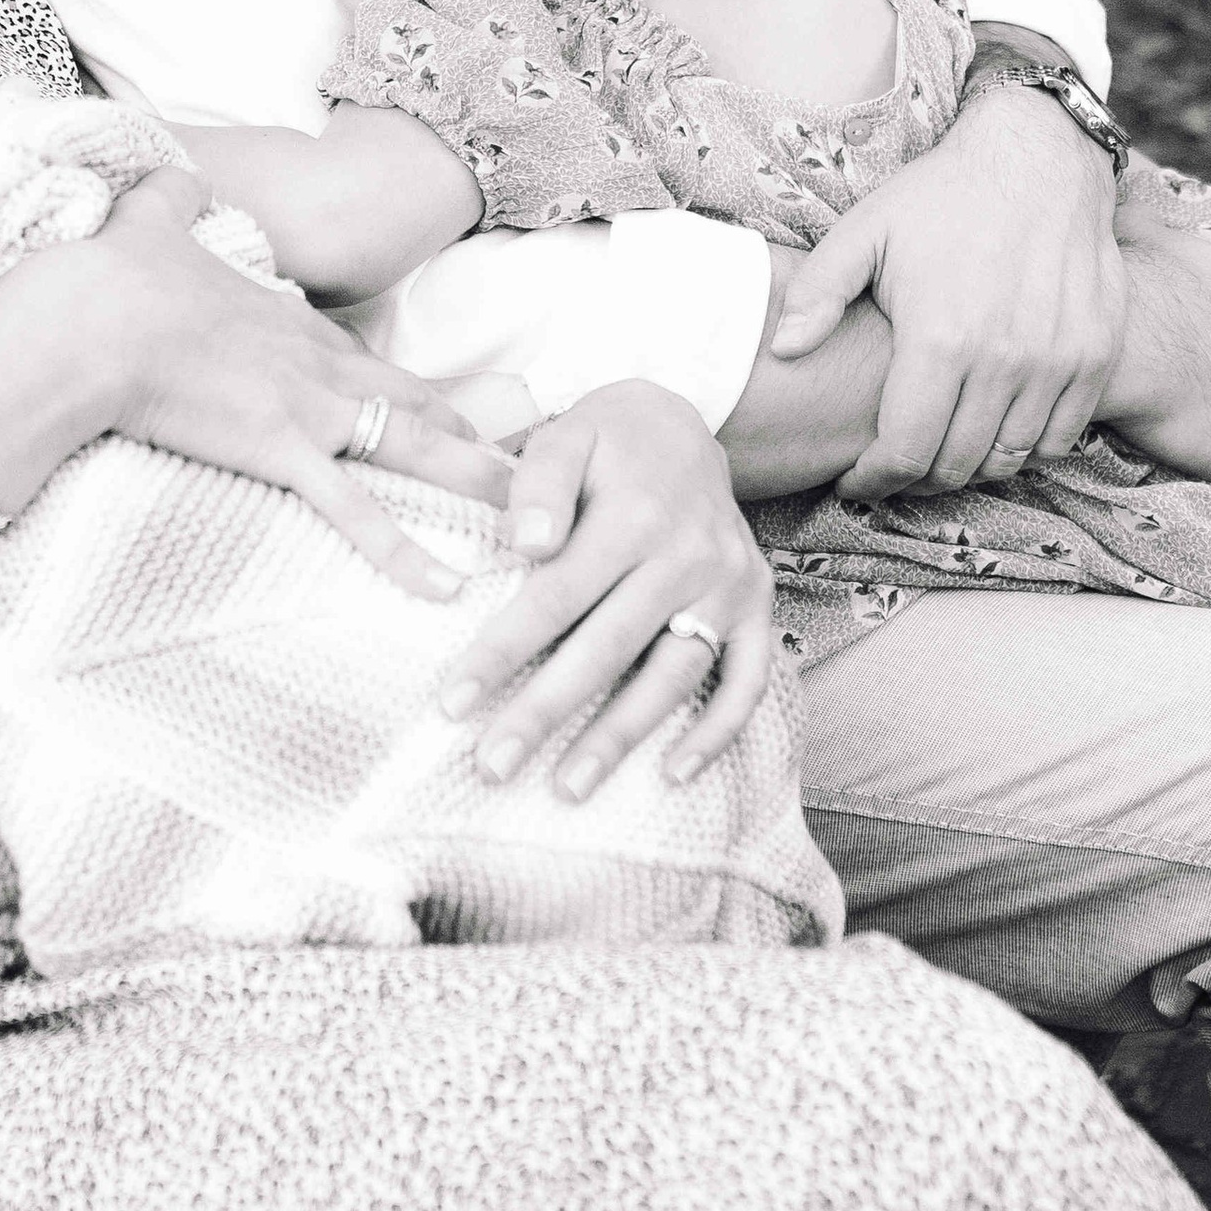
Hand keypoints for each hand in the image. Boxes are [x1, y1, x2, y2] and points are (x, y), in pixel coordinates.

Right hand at [87, 171, 506, 594]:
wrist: (91, 322)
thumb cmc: (112, 278)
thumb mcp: (148, 222)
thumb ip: (170, 199)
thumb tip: (171, 175)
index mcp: (287, 319)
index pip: (363, 360)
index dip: (405, 389)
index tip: (439, 412)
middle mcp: (316, 362)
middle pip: (412, 400)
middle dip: (468, 432)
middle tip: (519, 462)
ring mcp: (308, 407)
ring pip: (414, 448)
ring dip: (473, 481)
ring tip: (527, 519)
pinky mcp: (283, 451)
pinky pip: (357, 513)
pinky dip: (405, 554)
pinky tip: (447, 588)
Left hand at [436, 382, 774, 795]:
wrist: (686, 423)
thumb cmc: (608, 441)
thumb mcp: (567, 435)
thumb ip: (538, 485)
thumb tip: (526, 545)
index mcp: (633, 517)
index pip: (554, 597)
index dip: (501, 652)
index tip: (452, 704)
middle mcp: (687, 557)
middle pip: (608, 649)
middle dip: (546, 712)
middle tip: (493, 766)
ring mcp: (728, 587)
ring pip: (674, 676)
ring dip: (621, 737)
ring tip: (568, 787)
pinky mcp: (757, 607)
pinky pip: (745, 680)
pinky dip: (718, 732)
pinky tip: (673, 775)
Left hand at [771, 83, 1124, 498]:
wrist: (1038, 157)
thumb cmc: (941, 196)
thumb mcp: (864, 231)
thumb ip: (816, 294)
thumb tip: (783, 352)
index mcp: (941, 339)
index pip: (905, 452)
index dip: (875, 480)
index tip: (856, 480)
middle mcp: (1006, 360)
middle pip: (956, 465)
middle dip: (915, 480)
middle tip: (893, 468)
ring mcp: (1059, 361)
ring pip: (1009, 459)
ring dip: (969, 468)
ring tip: (939, 451)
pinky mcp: (1096, 355)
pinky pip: (1059, 437)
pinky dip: (1024, 449)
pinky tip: (992, 430)